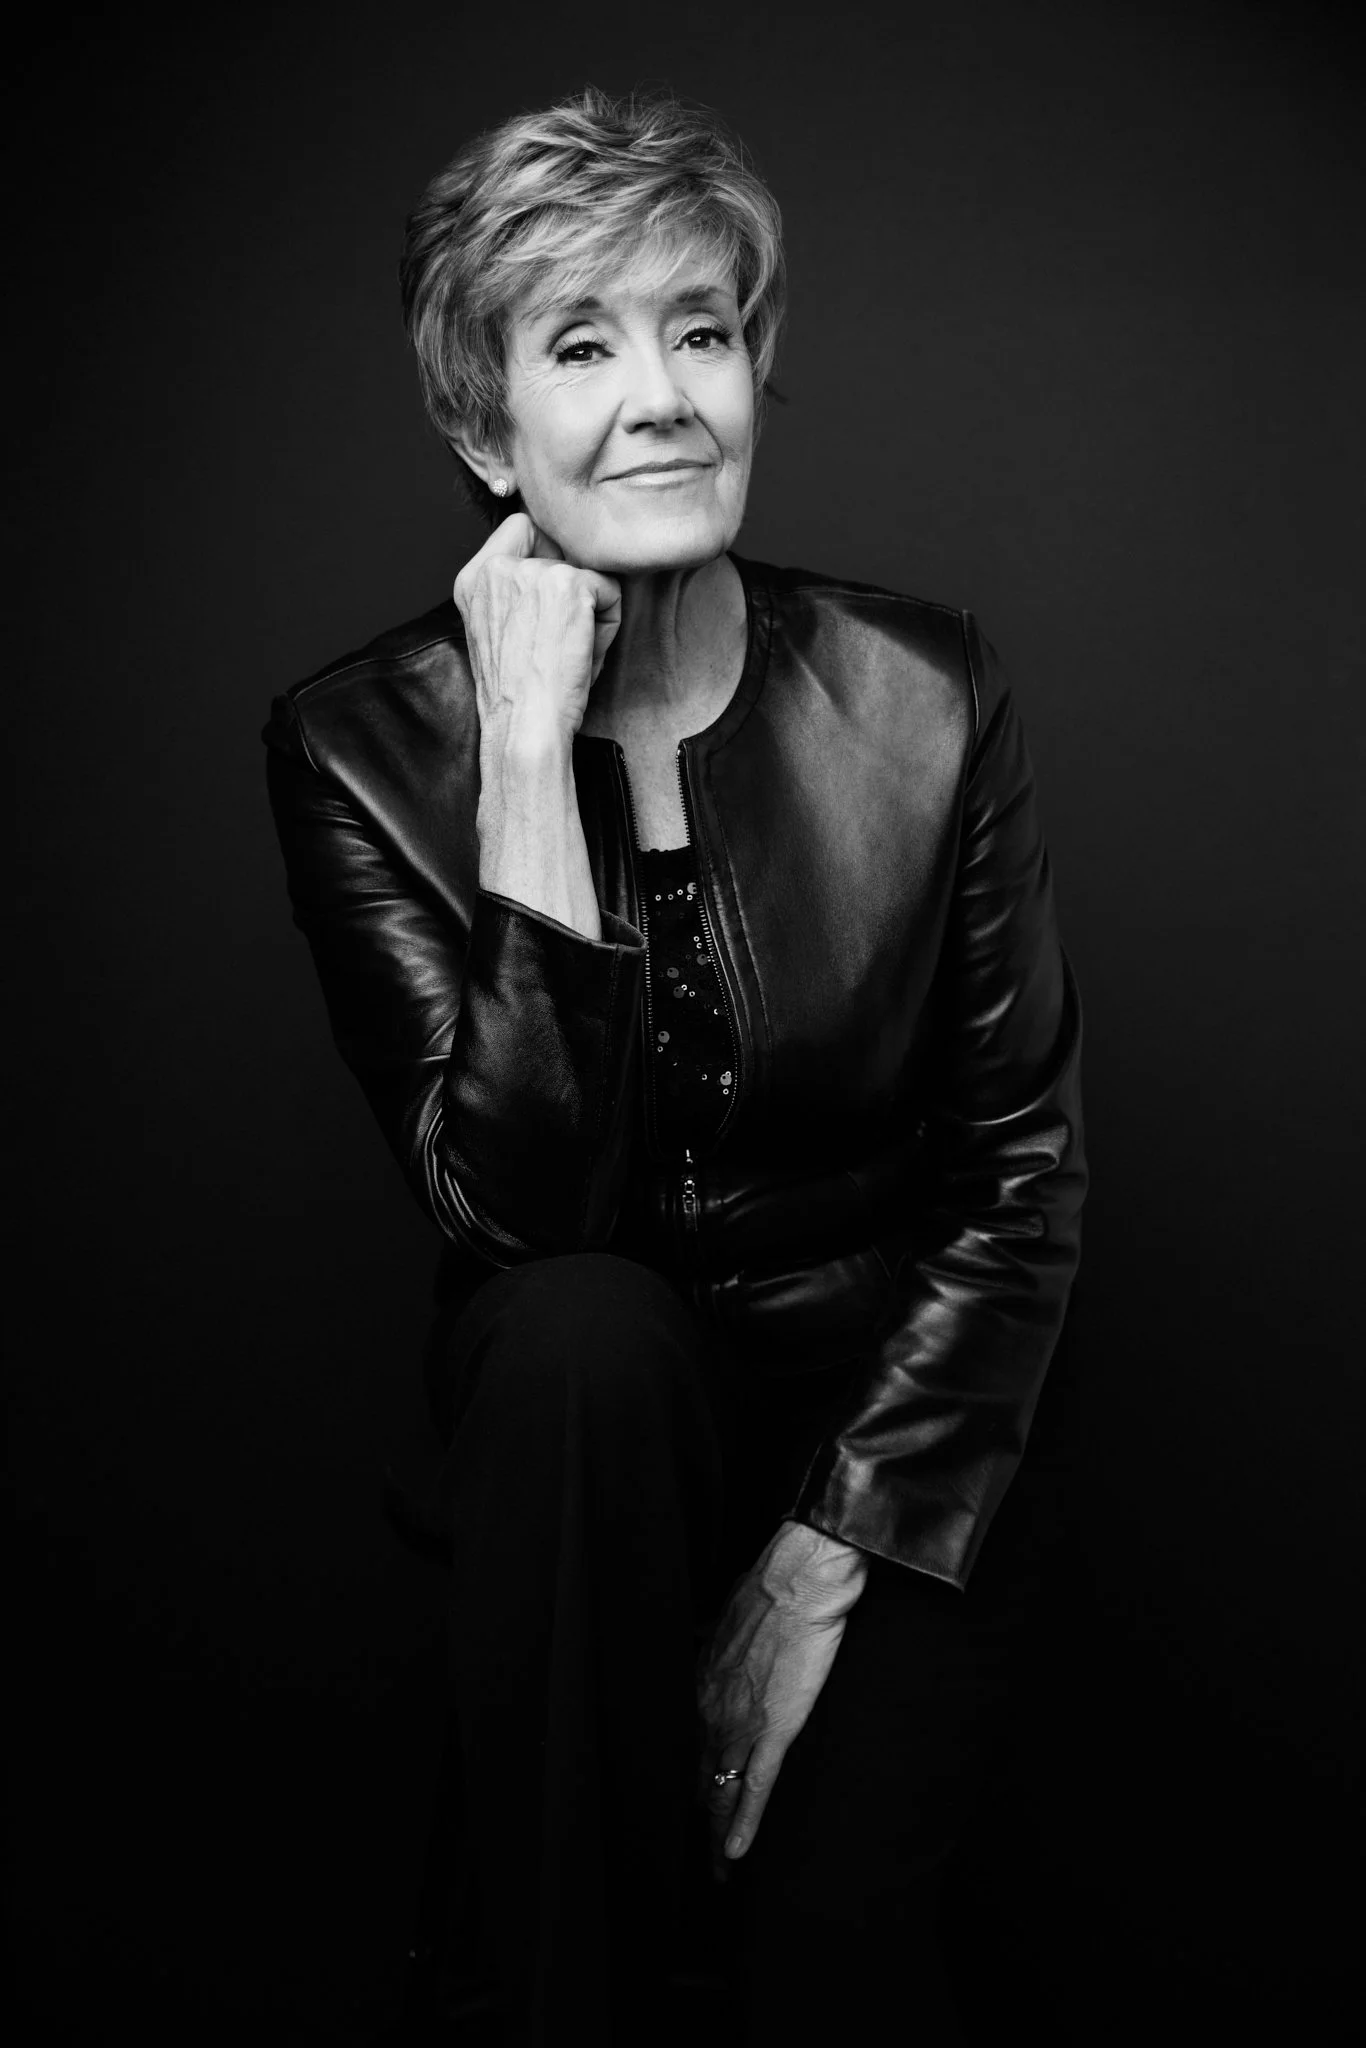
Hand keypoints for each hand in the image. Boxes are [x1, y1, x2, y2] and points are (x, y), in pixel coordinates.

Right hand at [453, 512, 621, 750]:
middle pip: (562, 552)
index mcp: (473, 580)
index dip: (549, 555)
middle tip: (562, 640)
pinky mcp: (567, 585)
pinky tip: (585, 654)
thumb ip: (516, 595)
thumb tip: (564, 567)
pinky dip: (609, 623)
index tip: (553, 598)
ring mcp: (532, 573)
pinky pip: (610, 590)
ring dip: (592, 612)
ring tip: (572, 653)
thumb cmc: (517, 697)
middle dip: (573, 591)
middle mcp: (496, 568)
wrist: (523, 727)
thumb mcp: (499, 634)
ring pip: (587, 574)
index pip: (521, 528)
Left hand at [696, 1519, 867, 1881]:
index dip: (701, 1781)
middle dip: (702, 1824)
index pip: (698, 1747)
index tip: (703, 1806)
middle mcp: (712, 1711)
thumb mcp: (736, 1618)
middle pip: (702, 1780)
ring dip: (717, 1839)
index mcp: (705, 1685)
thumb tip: (735, 1637)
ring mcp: (740, 1724)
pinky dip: (744, 1826)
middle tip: (706, 1862)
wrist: (798, 1581)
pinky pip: (754, 1789)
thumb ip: (731, 1641)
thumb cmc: (774, 1589)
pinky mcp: (773, 1730)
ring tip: (720, 1875)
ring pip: (721, 1794)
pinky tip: (735, 1856)